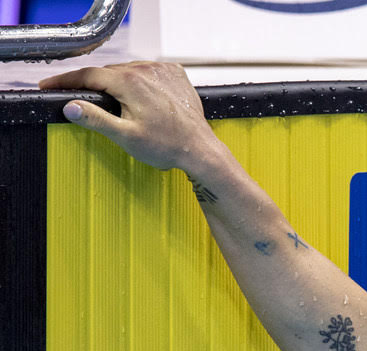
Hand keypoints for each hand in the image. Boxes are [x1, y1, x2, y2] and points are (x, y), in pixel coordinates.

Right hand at [39, 62, 221, 172]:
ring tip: (118, 105)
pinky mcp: (175, 74)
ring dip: (118, 83)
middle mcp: (147, 70)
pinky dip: (140, 81)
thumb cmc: (167, 146)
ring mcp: (163, 70)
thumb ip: (96, 119)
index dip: (66, 80)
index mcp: (130, 82)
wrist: (200, 149)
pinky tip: (142, 98)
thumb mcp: (125, 136)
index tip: (49, 85)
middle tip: (84, 101)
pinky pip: (148, 72)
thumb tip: (70, 106)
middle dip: (94, 85)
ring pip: (128, 70)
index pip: (88, 75)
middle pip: (108, 72)